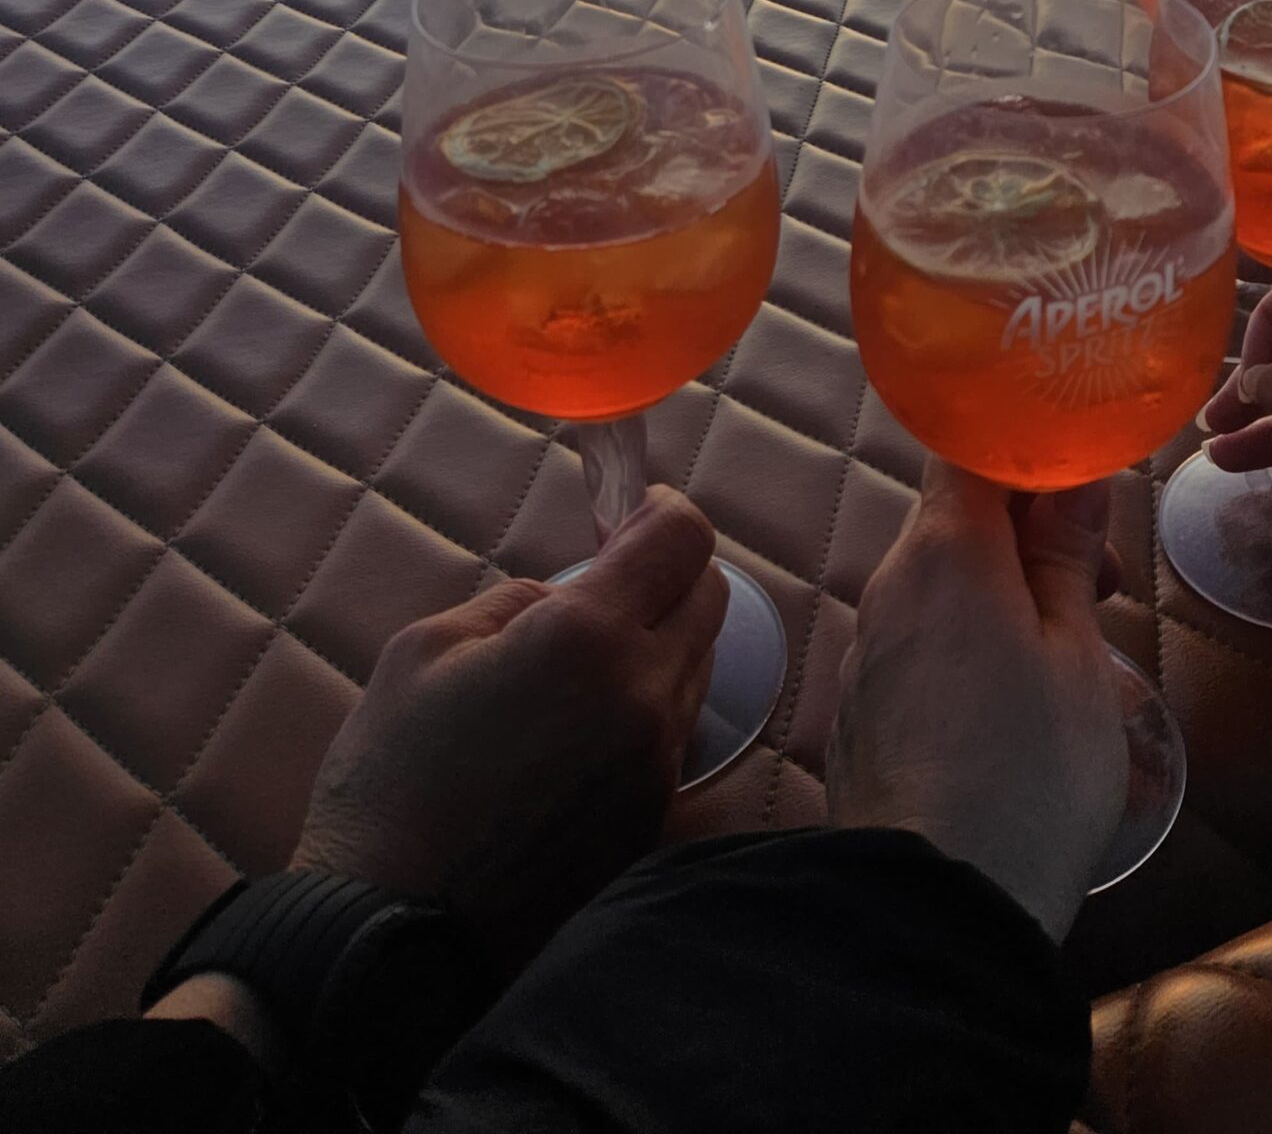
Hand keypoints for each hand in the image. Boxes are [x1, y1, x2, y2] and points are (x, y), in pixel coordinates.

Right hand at [295, 488, 725, 972]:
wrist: (392, 932)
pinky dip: (644, 708)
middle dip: (666, 573)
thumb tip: (563, 597)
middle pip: (707, 598)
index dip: (661, 511)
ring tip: (579, 663)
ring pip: (695, 668)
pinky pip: (672, 734)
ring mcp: (656, 766)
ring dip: (656, 644)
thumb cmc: (393, 783)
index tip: (631, 511)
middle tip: (607, 579)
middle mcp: (644, 698)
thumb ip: (515, 603)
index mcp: (588, 638)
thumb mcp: (426, 650)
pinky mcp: (650, 821)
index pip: (682, 539)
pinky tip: (578, 729)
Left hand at [827, 462, 1126, 942]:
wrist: (935, 912)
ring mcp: (866, 652)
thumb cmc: (1029, 774)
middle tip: (1102, 587)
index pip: (968, 449)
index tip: (1086, 484)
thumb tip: (1074, 474)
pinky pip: (918, 643)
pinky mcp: (860, 711)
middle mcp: (889, 586)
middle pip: (956, 519)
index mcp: (943, 552)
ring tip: (1069, 657)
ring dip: (1002, 594)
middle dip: (1030, 535)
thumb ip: (1067, 554)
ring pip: (939, 585)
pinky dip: (967, 645)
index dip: (1028, 449)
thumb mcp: (1077, 655)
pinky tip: (1013, 707)